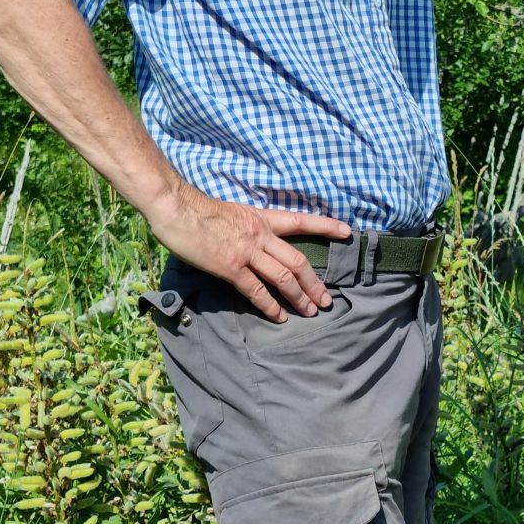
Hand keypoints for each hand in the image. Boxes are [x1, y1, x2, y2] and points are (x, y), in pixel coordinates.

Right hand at [147, 183, 351, 321]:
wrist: (176, 207)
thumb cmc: (199, 209)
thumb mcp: (234, 212)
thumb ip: (250, 228)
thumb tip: (258, 243)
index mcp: (262, 218)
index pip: (301, 221)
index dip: (326, 227)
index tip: (347, 233)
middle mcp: (260, 235)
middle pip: (298, 260)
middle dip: (315, 282)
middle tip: (327, 300)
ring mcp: (246, 251)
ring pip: (283, 277)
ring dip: (299, 296)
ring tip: (311, 311)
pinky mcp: (230, 267)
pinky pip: (256, 290)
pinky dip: (270, 305)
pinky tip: (280, 316)